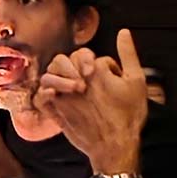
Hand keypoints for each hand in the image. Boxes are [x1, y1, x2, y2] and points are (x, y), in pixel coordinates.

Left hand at [36, 29, 147, 173]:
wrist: (115, 145)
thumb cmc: (128, 115)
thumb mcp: (136, 81)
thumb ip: (128, 54)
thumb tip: (123, 32)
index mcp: (93, 71)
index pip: (86, 54)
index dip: (96, 63)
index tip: (106, 76)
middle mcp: (73, 80)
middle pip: (62, 60)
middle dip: (72, 66)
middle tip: (86, 81)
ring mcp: (62, 96)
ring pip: (49, 76)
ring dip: (59, 78)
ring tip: (74, 89)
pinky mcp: (55, 111)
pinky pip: (39, 97)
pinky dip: (44, 94)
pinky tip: (56, 96)